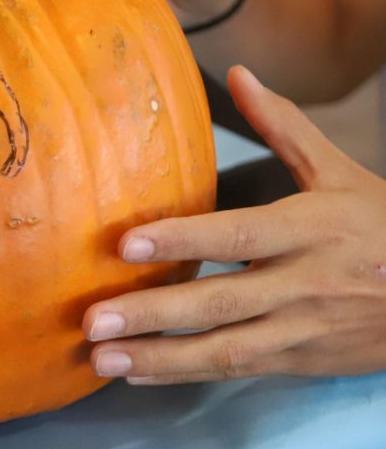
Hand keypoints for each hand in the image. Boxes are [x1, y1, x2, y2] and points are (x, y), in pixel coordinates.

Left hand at [83, 66, 385, 384]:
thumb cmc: (382, 226)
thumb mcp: (341, 172)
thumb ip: (285, 127)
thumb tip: (240, 74)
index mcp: (312, 227)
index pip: (238, 235)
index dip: (182, 241)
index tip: (125, 244)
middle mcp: (304, 281)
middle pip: (220, 302)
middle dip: (153, 313)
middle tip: (93, 320)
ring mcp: (302, 327)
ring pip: (224, 349)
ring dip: (158, 355)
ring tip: (100, 358)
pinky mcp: (301, 361)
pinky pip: (236, 370)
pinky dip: (184, 373)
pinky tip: (136, 373)